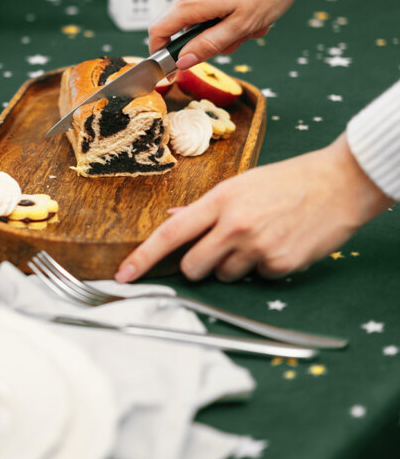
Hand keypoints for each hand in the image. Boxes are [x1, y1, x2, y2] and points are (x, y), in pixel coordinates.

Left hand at [114, 134, 392, 282]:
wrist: (335, 184)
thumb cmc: (285, 181)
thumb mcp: (239, 184)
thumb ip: (204, 206)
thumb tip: (172, 218)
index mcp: (219, 201)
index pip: (170, 235)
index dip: (143, 257)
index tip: (123, 274)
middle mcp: (234, 226)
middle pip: (192, 266)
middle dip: (197, 265)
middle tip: (216, 247)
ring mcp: (257, 247)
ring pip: (224, 275)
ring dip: (232, 265)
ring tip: (257, 238)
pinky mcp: (279, 265)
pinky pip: (257, 278)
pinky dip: (263, 267)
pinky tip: (277, 244)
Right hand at [149, 0, 333, 67]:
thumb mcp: (241, 26)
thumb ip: (207, 46)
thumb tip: (182, 62)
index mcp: (193, 0)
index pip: (159, 31)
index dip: (160, 53)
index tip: (171, 70)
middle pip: (186, 26)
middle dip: (211, 39)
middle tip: (242, 37)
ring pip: (204, 15)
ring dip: (227, 25)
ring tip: (255, 20)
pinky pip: (213, 1)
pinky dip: (231, 10)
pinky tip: (253, 5)